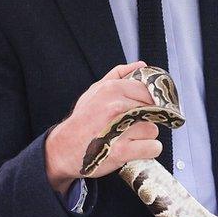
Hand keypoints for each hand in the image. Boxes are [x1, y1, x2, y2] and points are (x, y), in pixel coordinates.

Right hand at [44, 61, 157, 192]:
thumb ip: (118, 75)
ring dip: (145, 137)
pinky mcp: (123, 151)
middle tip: (129, 126)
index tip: (141, 110)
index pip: (148, 91)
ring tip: (128, 138)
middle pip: (152, 111)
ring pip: (153, 130)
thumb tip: (142, 65)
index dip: (148, 102)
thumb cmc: (82, 120)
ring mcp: (120, 129)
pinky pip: (152, 148)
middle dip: (145, 119)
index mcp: (111, 89)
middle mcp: (116, 106)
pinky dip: (147, 151)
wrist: (64, 148)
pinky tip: (134, 150)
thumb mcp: (94, 91)